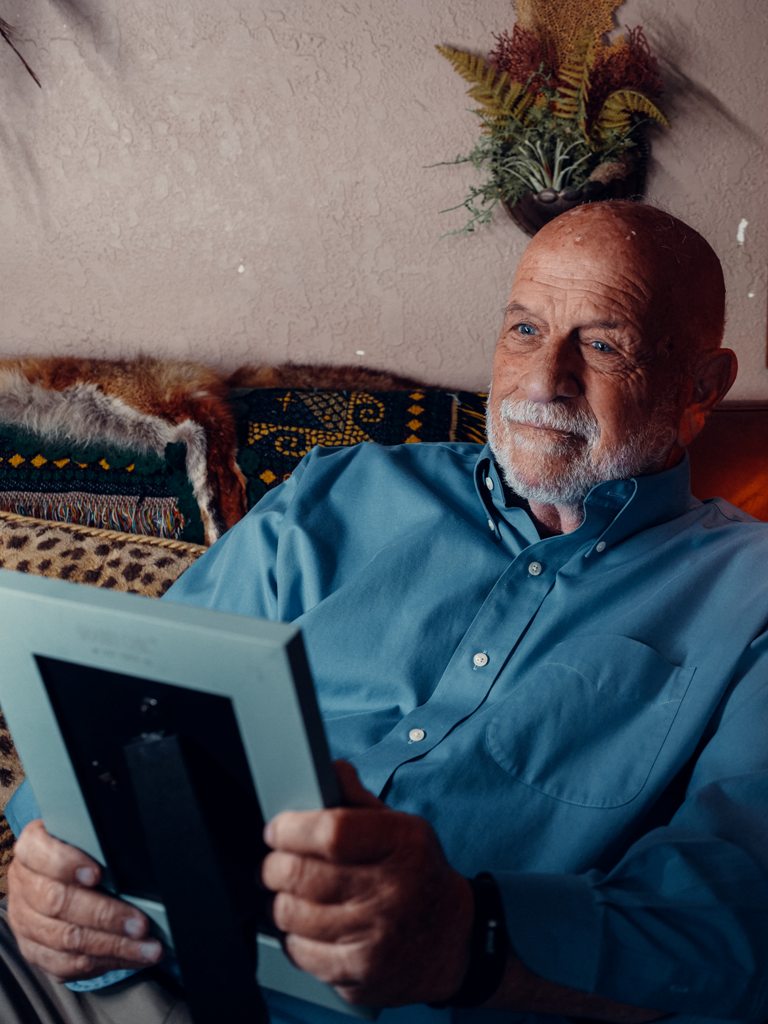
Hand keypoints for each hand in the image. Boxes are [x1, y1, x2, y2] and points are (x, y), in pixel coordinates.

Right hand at [7, 819, 163, 981]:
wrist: (49, 874)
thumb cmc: (77, 849)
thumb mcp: (80, 835)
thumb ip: (96, 840)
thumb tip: (134, 851)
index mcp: (32, 850)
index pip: (42, 855)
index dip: (67, 865)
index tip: (97, 874)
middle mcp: (24, 887)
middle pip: (59, 903)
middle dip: (105, 916)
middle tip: (140, 924)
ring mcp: (25, 922)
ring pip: (65, 940)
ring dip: (112, 947)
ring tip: (146, 948)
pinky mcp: (33, 950)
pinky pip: (65, 965)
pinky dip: (102, 963)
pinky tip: (129, 958)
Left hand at [261, 761, 472, 1006]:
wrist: (454, 941)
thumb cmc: (418, 874)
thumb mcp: (401, 827)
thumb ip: (359, 800)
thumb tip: (328, 771)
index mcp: (402, 844)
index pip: (330, 833)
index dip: (291, 829)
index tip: (278, 829)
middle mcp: (391, 893)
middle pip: (302, 875)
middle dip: (275, 866)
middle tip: (277, 862)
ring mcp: (375, 940)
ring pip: (292, 916)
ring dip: (283, 901)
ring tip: (295, 893)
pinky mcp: (361, 977)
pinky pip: (301, 954)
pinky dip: (295, 938)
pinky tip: (311, 927)